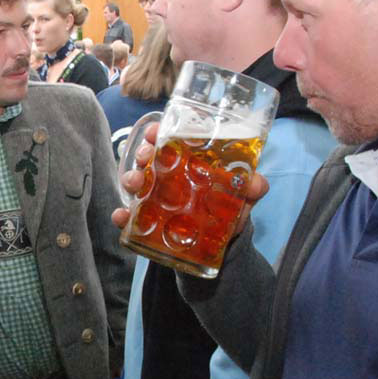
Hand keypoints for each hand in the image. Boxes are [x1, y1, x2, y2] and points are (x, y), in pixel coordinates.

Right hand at [110, 119, 270, 240]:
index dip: (160, 131)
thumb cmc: (231, 211)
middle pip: (150, 156)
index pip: (172, 138)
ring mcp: (156, 197)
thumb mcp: (244, 197)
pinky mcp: (148, 221)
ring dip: (131, 179)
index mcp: (190, 162)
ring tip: (133, 185)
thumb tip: (256, 184)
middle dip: (143, 153)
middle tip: (144, 157)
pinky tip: (121, 216)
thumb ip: (253, 188)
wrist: (222, 247)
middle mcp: (169, 175)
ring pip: (136, 182)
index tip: (154, 131)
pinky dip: (123, 215)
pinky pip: (131, 216)